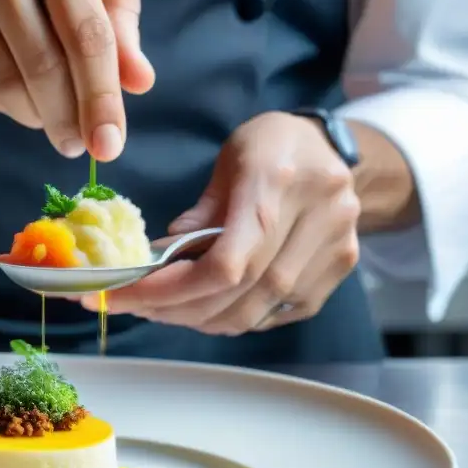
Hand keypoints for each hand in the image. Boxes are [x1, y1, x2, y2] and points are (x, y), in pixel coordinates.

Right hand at [0, 0, 154, 160]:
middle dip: (67, 119)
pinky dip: (2, 105)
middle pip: (43, 69)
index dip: (100, 98)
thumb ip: (115, 16)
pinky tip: (16, 92)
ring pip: (5, 88)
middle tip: (77, 143)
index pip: (85, 36)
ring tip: (50, 114)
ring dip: (36, 116)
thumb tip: (139, 82)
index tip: (109, 146)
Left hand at [88, 111, 361, 333]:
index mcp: (276, 180)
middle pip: (238, 293)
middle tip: (139, 307)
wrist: (340, 147)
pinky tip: (210, 307)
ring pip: (257, 312)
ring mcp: (335, 246)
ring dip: (204, 320)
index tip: (126, 297)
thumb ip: (201, 211)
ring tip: (169, 310)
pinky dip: (237, 318)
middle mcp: (316, 216)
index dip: (170, 291)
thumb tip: (162, 261)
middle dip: (178, 309)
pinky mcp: (340, 268)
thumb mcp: (229, 158)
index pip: (224, 264)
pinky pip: (278, 313)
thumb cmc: (274, 147)